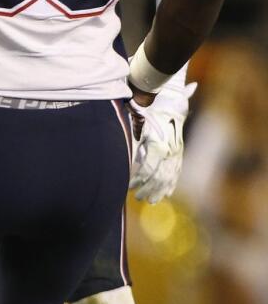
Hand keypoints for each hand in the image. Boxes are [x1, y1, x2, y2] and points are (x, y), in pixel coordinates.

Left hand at [127, 80, 195, 203]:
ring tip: (150, 200)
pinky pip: (177, 171)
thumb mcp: (137, 126)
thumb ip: (132, 142)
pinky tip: (166, 193)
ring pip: (169, 176)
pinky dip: (171, 184)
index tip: (128, 186)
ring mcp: (176, 153)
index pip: (147, 169)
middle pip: (159, 177)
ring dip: (159, 190)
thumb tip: (123, 160)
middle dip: (148, 189)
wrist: (169, 102)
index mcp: (158, 145)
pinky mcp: (179, 152)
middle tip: (137, 197)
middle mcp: (170, 151)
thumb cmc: (148, 113)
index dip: (138, 180)